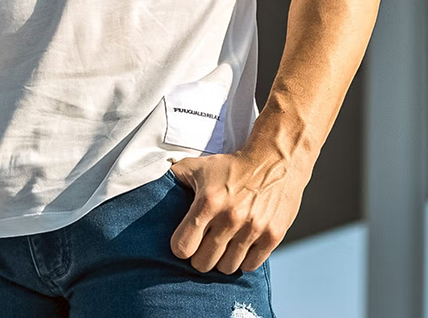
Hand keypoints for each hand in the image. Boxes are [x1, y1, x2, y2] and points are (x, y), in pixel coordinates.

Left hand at [168, 148, 310, 274]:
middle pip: (203, 263)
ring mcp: (252, 228)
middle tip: (205, 243)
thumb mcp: (200, 166)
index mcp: (208, 201)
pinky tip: (241, 244)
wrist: (275, 159)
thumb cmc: (232, 165)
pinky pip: (250, 266)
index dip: (181, 246)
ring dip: (223, 259)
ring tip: (224, 244)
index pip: (182, 247)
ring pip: (227, 268)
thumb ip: (176, 178)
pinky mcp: (272, 236)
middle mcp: (230, 217)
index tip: (186, 240)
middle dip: (201, 255)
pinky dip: (244, 259)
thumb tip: (152, 187)